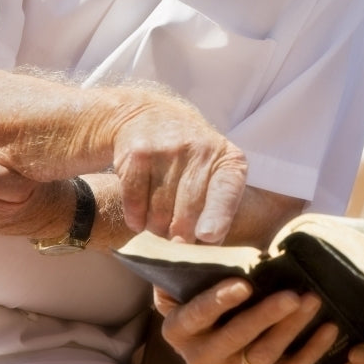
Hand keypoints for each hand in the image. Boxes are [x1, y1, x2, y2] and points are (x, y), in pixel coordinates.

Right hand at [109, 97, 247, 243]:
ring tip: (160, 226)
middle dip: (181, 236)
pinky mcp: (138, 155)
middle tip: (177, 243)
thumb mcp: (216, 172)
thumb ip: (218, 206)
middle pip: (189, 210)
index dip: (218, 215)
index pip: (226, 191)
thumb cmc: (192, 158)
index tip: (209, 236)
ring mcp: (168, 151)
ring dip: (157, 228)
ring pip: (160, 211)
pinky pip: (135, 203)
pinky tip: (139, 220)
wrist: (149, 116)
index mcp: (228, 160)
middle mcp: (201, 150)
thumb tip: (205, 246)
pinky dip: (136, 218)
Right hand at [154, 280, 338, 363]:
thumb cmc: (203, 304)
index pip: (196, 315)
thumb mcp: (184, 289)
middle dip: (265, 316)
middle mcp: (203, 357)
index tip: (245, 284)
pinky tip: (328, 327)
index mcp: (181, 330)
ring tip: (313, 300)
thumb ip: (185, 267)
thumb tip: (180, 241)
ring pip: (264, 356)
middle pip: (235, 338)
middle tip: (292, 295)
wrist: (213, 347)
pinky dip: (311, 351)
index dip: (219, 301)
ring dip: (291, 329)